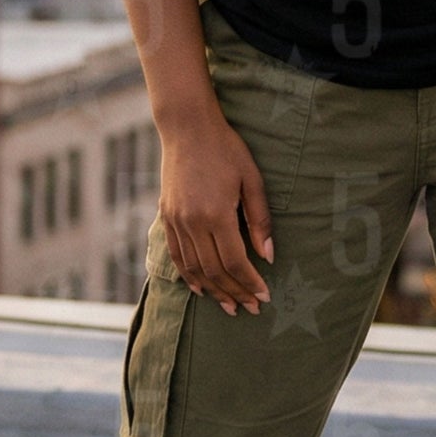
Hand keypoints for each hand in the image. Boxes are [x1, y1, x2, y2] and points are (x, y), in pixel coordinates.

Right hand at [156, 107, 273, 315]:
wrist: (187, 128)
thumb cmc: (226, 149)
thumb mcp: (252, 179)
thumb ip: (260, 220)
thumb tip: (268, 255)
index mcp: (216, 213)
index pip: (234, 261)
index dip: (249, 282)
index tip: (264, 296)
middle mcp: (192, 222)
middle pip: (214, 271)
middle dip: (234, 292)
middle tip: (251, 308)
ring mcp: (176, 221)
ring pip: (194, 268)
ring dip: (212, 291)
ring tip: (229, 306)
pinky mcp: (166, 217)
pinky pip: (177, 256)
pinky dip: (188, 276)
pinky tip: (200, 288)